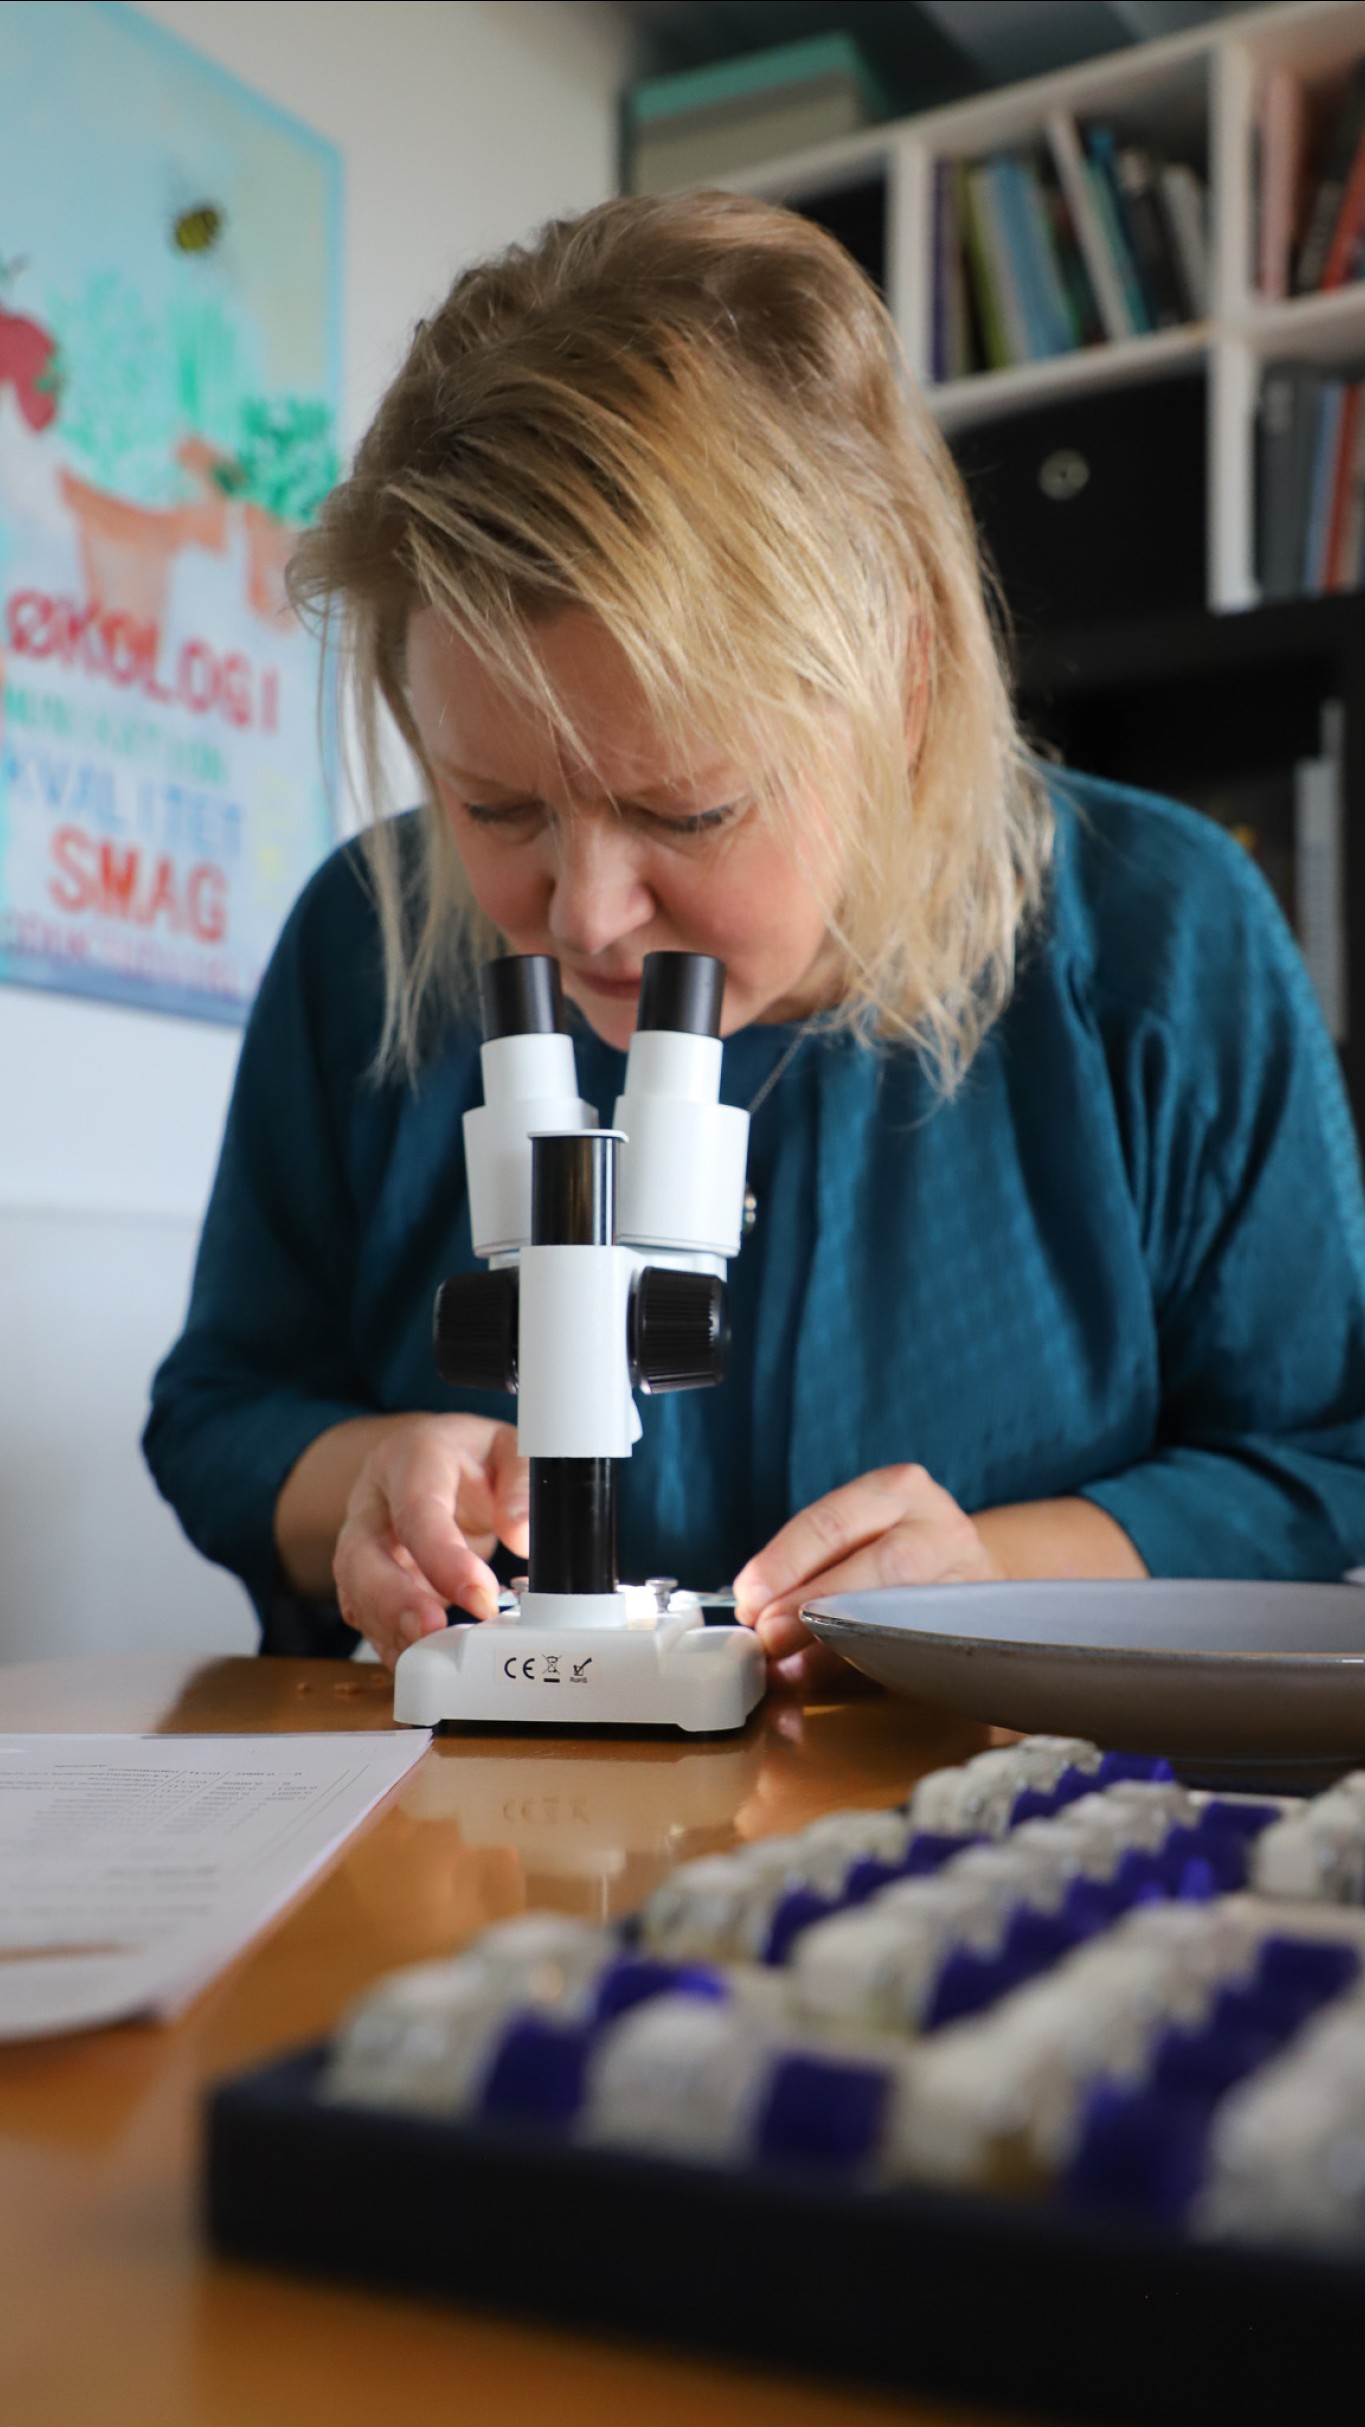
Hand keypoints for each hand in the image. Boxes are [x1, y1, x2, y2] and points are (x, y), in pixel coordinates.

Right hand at [332, 1415, 528, 1669]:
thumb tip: (521, 1535)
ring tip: (431, 1659)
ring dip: (390, 1630)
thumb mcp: (508, 1446)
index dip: (442, 1557)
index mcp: (411, 1458)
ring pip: (356, 1591)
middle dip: (393, 1602)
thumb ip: (521, 1483)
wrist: (436, 1457)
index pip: (416, 1509)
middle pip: (360, 1555)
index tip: (480, 1595)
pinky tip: (416, 1660)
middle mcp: (375, 1500)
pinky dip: (389, 1641)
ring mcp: (364, 1541)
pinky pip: (366, 1614)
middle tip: (432, 1634)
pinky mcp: (367, 1577)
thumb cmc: (472, 1455)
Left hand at [732, 1463, 1000, 1692]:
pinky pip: (917, 1651)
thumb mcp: (855, 1532)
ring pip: (902, 1614)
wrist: (962, 1565)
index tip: (750, 1598)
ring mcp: (965, 1576)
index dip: (784, 1564)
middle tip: (769, 1636)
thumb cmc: (890, 1547)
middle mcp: (938, 1526)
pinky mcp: (973, 1623)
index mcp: (897, 1490)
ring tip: (791, 1669)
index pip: (832, 1523)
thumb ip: (807, 1563)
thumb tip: (753, 1606)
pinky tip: (832, 1681)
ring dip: (836, 1649)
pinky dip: (867, 1670)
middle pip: (877, 1567)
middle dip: (814, 1607)